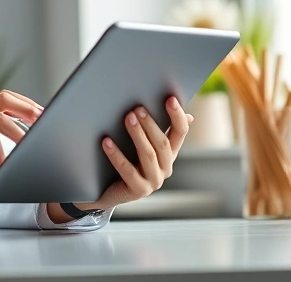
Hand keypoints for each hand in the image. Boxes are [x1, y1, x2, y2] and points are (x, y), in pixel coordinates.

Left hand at [47, 96, 192, 222]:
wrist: (109, 191)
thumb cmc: (127, 161)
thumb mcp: (143, 144)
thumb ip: (156, 129)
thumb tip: (184, 113)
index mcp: (170, 154)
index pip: (180, 133)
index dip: (177, 116)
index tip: (170, 99)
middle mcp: (166, 168)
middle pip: (162, 143)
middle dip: (150, 124)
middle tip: (137, 108)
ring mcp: (153, 181)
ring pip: (148, 155)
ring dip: (138, 135)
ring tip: (127, 118)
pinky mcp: (138, 190)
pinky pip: (127, 170)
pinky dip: (116, 155)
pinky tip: (106, 142)